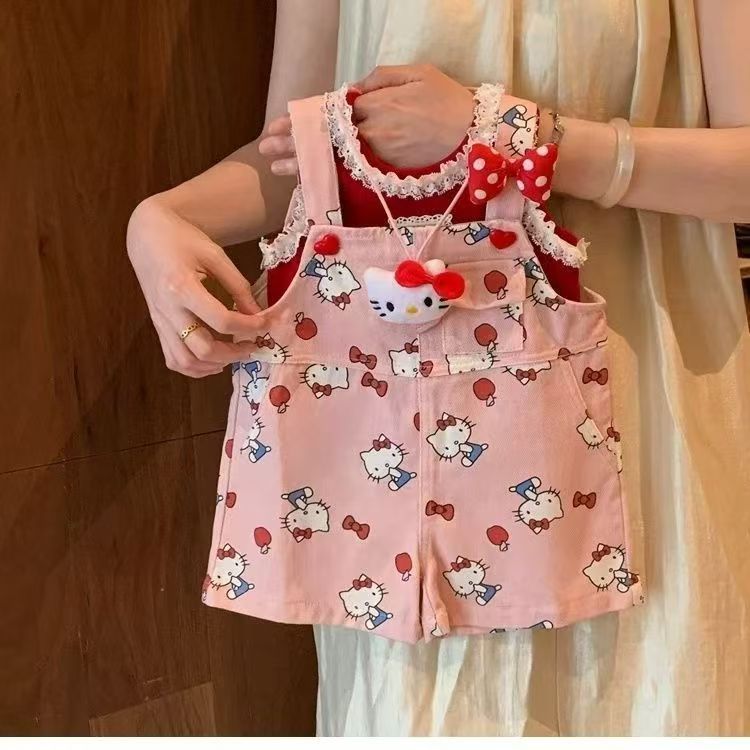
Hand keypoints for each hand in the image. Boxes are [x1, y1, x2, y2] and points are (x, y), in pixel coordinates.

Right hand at [126, 198, 261, 377]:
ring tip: (235, 354)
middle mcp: (168, 310)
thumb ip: (238, 286)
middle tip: (252, 345)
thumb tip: (258, 315)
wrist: (147, 236)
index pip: (221, 320)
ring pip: (185, 362)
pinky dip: (196, 368)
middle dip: (233, 353)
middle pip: (202, 349)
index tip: (265, 324)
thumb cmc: (183, 240)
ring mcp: (160, 322)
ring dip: (214, 365)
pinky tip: (214, 359)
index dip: (249, 327)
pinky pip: (173, 359)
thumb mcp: (215, 255)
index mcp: (182, 287)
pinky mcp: (158, 328)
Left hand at [259, 64, 474, 173]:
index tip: (279, 124)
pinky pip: (353, 176)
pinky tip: (311, 180)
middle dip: (293, 143)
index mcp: (378, 104)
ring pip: (334, 160)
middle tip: (267, 147)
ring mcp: (381, 156)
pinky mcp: (390, 174)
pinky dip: (330, 178)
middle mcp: (375, 133)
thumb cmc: (450, 100)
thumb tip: (352, 90)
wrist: (478, 134)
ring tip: (278, 166)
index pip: (330, 113)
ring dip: (303, 164)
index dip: (302, 120)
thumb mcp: (418, 73)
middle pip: (326, 139)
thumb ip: (381, 78)